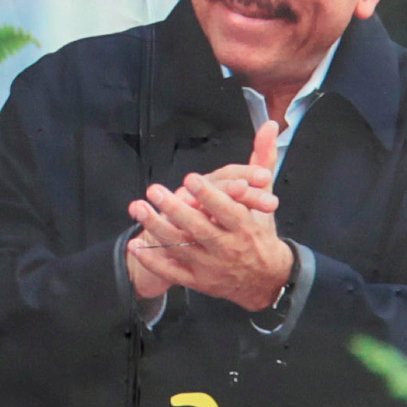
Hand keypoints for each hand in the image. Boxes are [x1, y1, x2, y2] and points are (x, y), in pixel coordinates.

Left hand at [127, 117, 292, 312]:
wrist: (265, 280)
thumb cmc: (260, 232)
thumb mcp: (265, 197)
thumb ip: (263, 160)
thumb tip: (269, 125)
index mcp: (245, 226)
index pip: (227, 210)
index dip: (209, 195)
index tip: (190, 178)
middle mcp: (228, 248)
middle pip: (200, 229)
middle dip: (175, 210)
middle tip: (154, 190)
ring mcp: (211, 266)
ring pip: (182, 248)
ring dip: (157, 229)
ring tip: (138, 208)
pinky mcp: (199, 281)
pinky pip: (173, 272)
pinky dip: (154, 260)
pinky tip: (136, 245)